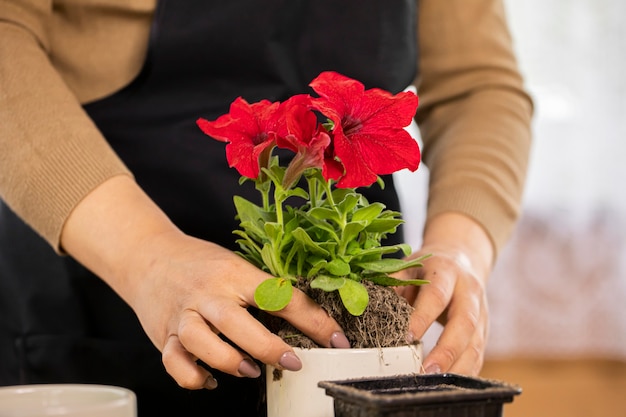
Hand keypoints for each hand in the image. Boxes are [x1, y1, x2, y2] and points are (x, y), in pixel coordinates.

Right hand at [61, 176, 348, 389]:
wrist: (148, 257)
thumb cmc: (201, 263)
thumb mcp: (235, 266)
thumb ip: (262, 290)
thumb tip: (307, 320)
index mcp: (233, 273)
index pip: (279, 296)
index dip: (313, 321)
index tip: (337, 341)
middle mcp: (207, 294)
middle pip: (237, 324)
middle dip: (269, 348)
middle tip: (293, 362)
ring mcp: (182, 315)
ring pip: (202, 344)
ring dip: (230, 363)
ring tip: (250, 369)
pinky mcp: (162, 335)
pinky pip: (175, 363)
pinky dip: (194, 377)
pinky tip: (212, 378)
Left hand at [394, 212, 493, 375]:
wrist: (461, 258)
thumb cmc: (427, 268)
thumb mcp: (408, 267)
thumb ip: (391, 284)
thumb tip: (366, 306)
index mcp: (446, 271)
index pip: (437, 295)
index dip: (423, 317)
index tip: (406, 338)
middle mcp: (469, 291)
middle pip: (465, 323)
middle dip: (447, 350)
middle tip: (426, 371)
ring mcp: (482, 312)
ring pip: (476, 344)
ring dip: (457, 367)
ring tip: (435, 384)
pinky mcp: (485, 330)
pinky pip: (478, 355)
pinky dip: (466, 372)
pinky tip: (448, 385)